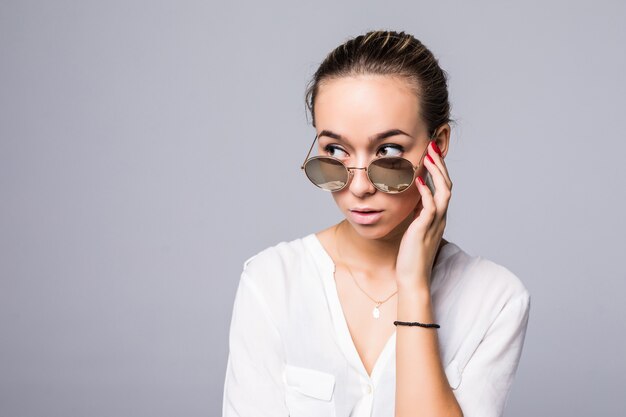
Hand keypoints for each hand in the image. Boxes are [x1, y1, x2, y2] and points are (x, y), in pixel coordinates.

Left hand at [396, 141, 452, 289]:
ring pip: (444, 191)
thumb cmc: (411, 255)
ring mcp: (435, 223)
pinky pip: (430, 206)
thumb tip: (414, 198)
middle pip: (447, 184)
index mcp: (438, 216)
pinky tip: (419, 179)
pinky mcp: (425, 229)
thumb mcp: (415, 228)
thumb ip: (418, 213)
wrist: (412, 277)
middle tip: (432, 146)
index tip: (431, 152)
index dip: (439, 169)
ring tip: (429, 156)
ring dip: (437, 172)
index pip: (443, 187)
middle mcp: (440, 217)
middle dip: (440, 164)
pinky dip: (426, 191)